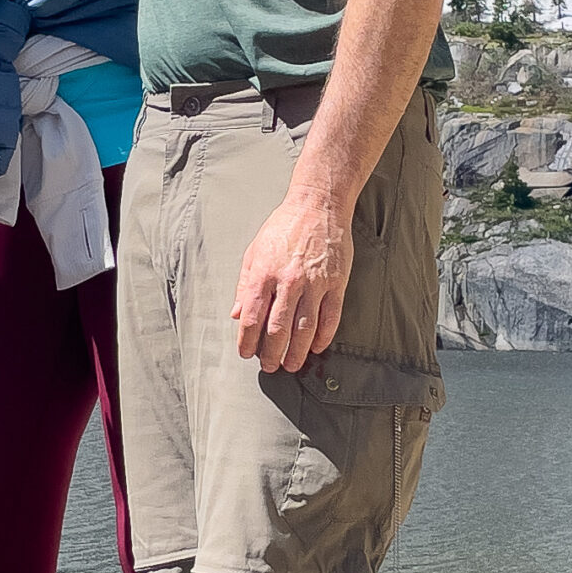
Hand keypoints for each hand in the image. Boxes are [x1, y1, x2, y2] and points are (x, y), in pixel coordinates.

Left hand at [231, 186, 353, 372]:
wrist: (318, 205)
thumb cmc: (283, 226)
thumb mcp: (254, 251)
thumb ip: (244, 284)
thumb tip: (235, 314)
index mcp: (263, 273)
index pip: (251, 316)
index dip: (247, 340)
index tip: (246, 353)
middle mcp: (288, 280)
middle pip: (277, 329)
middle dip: (271, 353)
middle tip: (269, 367)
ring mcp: (314, 283)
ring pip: (304, 329)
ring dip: (296, 352)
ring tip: (291, 365)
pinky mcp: (336, 283)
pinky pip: (330, 317)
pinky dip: (323, 337)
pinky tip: (316, 348)